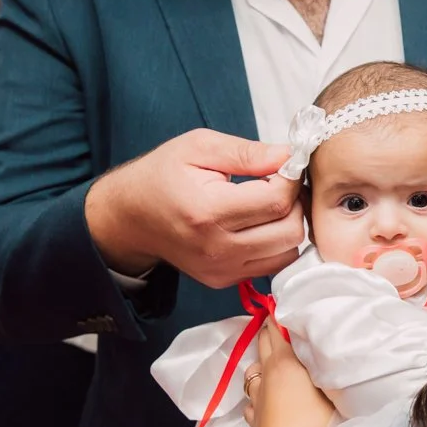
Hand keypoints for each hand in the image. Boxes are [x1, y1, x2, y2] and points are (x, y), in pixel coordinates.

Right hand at [85, 128, 303, 286]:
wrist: (130, 217)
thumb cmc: (161, 176)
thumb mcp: (198, 146)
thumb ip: (247, 152)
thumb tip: (290, 156)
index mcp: (208, 211)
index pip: (277, 200)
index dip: (291, 179)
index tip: (285, 165)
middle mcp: (216, 248)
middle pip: (290, 231)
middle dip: (296, 202)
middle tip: (283, 183)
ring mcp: (221, 269)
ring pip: (287, 252)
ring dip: (290, 224)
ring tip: (272, 202)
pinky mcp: (223, 280)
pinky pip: (272, 265)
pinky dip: (276, 243)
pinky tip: (261, 222)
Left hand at [245, 320, 336, 426]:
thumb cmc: (317, 425)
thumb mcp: (331, 392)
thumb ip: (326, 371)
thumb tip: (326, 358)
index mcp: (285, 362)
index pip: (276, 331)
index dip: (278, 317)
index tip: (283, 306)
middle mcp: (267, 376)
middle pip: (262, 346)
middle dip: (268, 335)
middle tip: (279, 328)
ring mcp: (257, 399)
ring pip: (251, 373)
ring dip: (260, 366)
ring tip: (272, 366)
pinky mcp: (254, 420)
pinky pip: (250, 401)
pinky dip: (256, 395)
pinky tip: (265, 400)